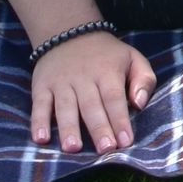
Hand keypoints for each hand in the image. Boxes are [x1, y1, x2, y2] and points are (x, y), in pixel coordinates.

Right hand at [31, 32, 154, 154]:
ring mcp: (61, 82)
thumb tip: (139, 104)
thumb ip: (144, 79)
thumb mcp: (133, 58)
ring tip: (73, 148)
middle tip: (105, 150)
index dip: (119, 120)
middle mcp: (84, 78)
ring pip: (65, 107)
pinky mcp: (42, 87)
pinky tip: (41, 139)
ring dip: (68, 128)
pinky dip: (38, 122)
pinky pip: (39, 105)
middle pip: (91, 106)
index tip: (125, 142)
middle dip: (99, 128)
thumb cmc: (107, 55)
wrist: (69, 32)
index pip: (114, 98)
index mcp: (108, 71)